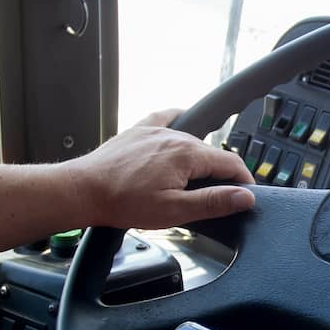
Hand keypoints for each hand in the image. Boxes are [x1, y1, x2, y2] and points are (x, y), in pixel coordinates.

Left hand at [64, 110, 255, 228]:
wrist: (83, 191)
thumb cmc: (122, 202)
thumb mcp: (174, 211)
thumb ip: (213, 202)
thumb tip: (245, 196)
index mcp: (188, 154)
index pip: (231, 163)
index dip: (243, 182)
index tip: (246, 196)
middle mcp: (175, 135)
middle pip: (213, 153)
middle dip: (221, 174)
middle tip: (217, 198)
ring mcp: (157, 130)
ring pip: (192, 140)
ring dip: (200, 158)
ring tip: (194, 181)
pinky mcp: (140, 130)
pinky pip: (167, 118)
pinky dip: (179, 122)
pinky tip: (182, 128)